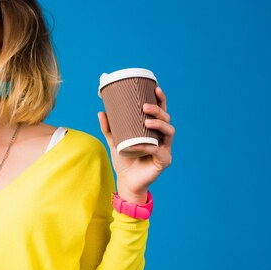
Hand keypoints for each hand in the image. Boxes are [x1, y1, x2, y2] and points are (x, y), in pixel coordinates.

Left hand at [98, 86, 174, 202]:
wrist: (126, 182)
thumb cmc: (124, 161)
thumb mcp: (114, 142)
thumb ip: (109, 128)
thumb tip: (101, 112)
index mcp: (154, 131)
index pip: (161, 112)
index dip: (161, 100)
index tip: (155, 88)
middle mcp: (162, 138)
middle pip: (167, 119)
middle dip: (158, 110)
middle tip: (145, 106)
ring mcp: (165, 149)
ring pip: (169, 132)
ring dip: (158, 124)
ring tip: (146, 121)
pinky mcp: (164, 160)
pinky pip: (157, 150)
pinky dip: (146, 146)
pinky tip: (136, 145)